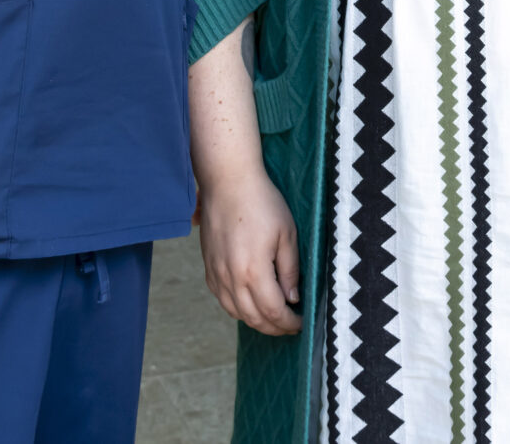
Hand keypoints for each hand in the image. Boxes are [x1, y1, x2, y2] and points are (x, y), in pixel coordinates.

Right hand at [198, 167, 302, 335]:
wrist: (227, 182)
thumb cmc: (261, 203)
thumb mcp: (286, 234)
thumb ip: (290, 270)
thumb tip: (292, 298)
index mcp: (253, 271)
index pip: (273, 312)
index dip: (289, 323)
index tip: (301, 323)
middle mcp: (231, 278)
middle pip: (254, 318)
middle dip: (274, 327)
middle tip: (290, 325)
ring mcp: (216, 274)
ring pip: (236, 312)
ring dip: (256, 321)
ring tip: (272, 318)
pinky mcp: (208, 267)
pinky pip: (222, 299)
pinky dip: (237, 308)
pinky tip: (249, 304)